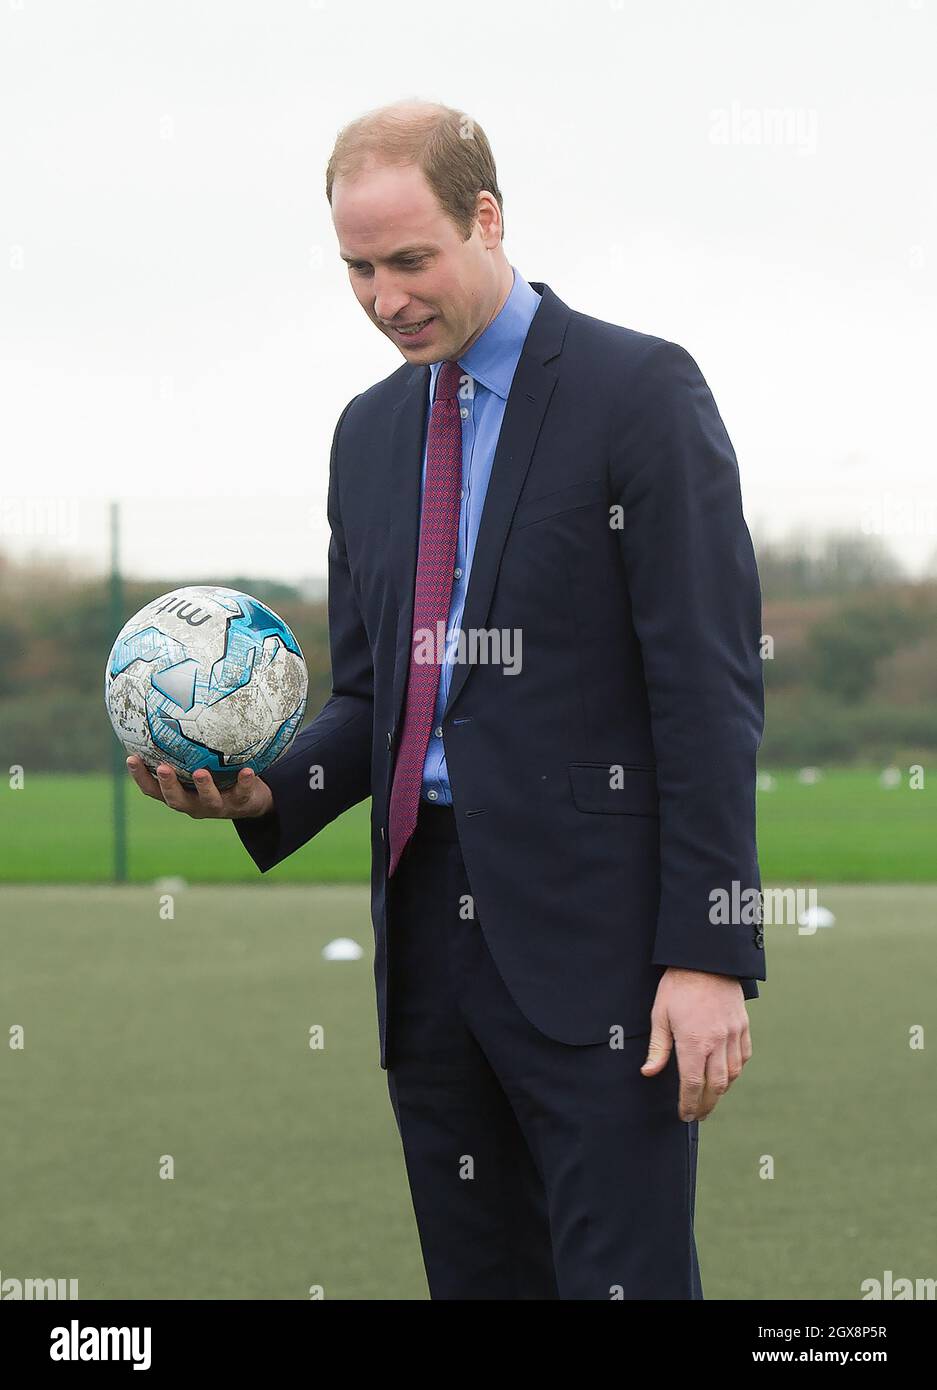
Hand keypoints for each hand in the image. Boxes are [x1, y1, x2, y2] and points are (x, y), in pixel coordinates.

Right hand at [126, 755, 273, 819]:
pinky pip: (243, 793)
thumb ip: (184, 745)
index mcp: (180, 793)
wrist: (252, 800)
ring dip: (204, 787)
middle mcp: (195, 803)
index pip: (153, 789)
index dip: (140, 777)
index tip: (130, 758)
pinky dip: (244, 782)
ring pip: (208, 800)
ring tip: (200, 772)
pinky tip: (247, 770)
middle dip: (167, 785)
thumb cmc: (218, 774)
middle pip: (176, 800)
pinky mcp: (241, 803)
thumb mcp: (200, 761)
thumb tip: (165, 707)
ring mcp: (218, 806)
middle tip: (162, 768)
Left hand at [640, 967, 751, 1121]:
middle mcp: (717, 1042)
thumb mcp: (660, 1014)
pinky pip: (743, 1056)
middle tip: (697, 1114)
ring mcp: (733, 1034)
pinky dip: (735, 1070)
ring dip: (721, 1090)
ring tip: (709, 1097)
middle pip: (715, 1086)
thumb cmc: (678, 985)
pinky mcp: (743, 1025)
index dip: (688, 1104)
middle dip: (706, 1104)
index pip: (692, 1084)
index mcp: (694, 1042)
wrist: (706, 959)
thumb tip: (649, 1073)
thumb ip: (658, 1048)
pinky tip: (727, 1074)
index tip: (684, 1116)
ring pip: (732, 1074)